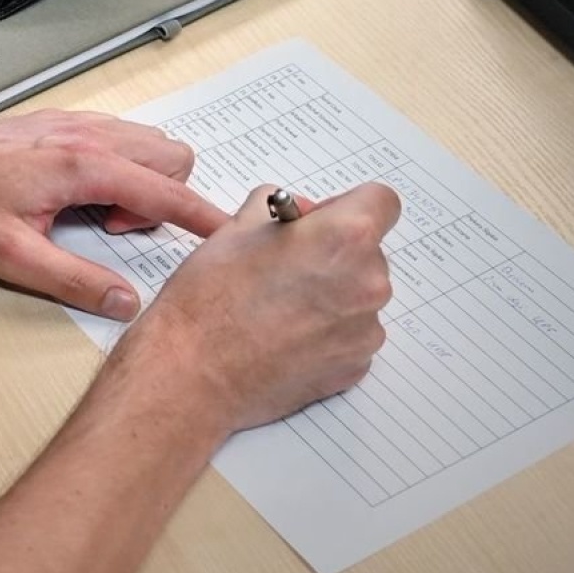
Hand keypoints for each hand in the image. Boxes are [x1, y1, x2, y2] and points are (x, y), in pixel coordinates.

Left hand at [0, 109, 228, 321]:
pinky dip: (120, 168)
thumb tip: (124, 302)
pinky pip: (119, 139)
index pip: (166, 192)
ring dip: (141, 182)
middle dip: (162, 199)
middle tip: (111, 231)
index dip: (203, 219)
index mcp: (82, 166)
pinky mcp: (62, 124)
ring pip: (148, 145)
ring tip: (94, 215)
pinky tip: (81, 196)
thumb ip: (75, 280)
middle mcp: (86, 137)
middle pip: (170, 159)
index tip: (228, 237)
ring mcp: (75, 124)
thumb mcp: (13, 258)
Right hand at [132, 182, 398, 430]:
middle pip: (370, 251)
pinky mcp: (355, 366)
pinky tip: (285, 334)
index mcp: (344, 237)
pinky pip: (352, 333)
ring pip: (360, 294)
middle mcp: (368, 283)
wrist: (192, 371)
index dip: (347, 205)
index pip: (382, 201)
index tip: (322, 219)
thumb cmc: (208, 301)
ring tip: (279, 304)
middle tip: (286, 265)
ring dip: (333, 292)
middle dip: (336, 251)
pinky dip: (328, 330)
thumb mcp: (237, 226)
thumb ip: (282, 209)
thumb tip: (302, 216)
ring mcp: (365, 330)